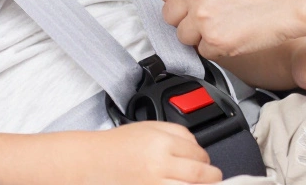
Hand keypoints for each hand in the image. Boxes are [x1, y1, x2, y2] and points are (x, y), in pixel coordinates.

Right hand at [84, 121, 221, 184]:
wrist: (90, 163)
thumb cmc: (116, 146)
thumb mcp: (148, 127)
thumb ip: (176, 132)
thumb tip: (197, 145)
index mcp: (161, 143)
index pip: (198, 152)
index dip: (206, 158)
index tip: (206, 162)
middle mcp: (159, 165)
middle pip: (200, 174)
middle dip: (213, 177)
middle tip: (214, 178)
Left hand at [156, 0, 305, 57]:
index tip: (187, 4)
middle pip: (169, 14)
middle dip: (187, 19)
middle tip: (213, 16)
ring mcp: (202, 15)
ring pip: (184, 36)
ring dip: (201, 36)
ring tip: (229, 23)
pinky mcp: (214, 40)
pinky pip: (204, 51)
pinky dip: (218, 48)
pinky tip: (238, 33)